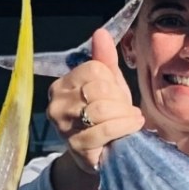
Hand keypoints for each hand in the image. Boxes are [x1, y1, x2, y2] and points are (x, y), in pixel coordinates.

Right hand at [47, 26, 143, 189]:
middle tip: (125, 110)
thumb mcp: (107, 86)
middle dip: (119, 99)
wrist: (100, 155)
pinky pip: (105, 129)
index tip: (117, 94)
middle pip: (98, 89)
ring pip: (101, 108)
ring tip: (130, 119)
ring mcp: (63, 126)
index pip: (93, 70)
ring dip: (124, 115)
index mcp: (61, 85)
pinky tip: (132, 127)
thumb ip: (104, 60)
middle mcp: (56, 104)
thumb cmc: (105, 118)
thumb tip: (100, 33)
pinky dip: (125, 126)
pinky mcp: (76, 146)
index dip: (112, 81)